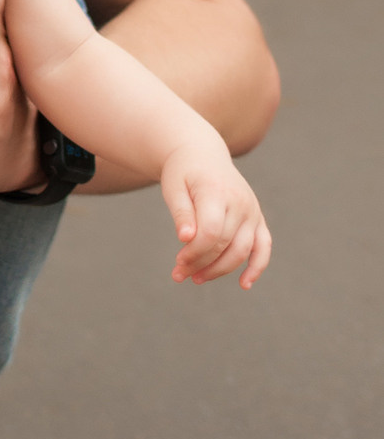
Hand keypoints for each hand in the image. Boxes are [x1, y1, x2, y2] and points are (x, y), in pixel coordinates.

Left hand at [161, 145, 271, 288]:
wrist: (202, 154)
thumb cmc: (183, 173)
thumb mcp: (173, 188)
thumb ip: (181, 213)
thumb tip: (186, 239)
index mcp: (217, 192)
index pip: (211, 233)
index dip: (194, 253)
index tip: (177, 262)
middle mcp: (240, 202)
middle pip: (225, 244)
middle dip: (201, 264)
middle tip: (179, 275)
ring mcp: (252, 211)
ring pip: (243, 250)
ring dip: (220, 270)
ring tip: (196, 278)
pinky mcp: (257, 218)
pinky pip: (264, 246)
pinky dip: (257, 266)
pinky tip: (244, 284)